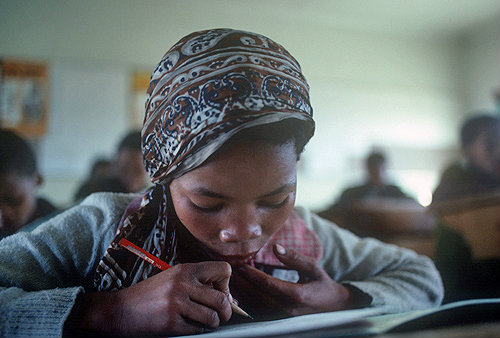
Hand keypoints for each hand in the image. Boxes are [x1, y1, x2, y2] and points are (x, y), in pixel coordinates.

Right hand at [66, 261, 232, 336]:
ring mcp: (177, 303)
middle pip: (222, 299)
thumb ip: (197, 283)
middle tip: (222, 315)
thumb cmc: (150, 294)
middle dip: (227, 311)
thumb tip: (228, 297)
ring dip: (214, 323)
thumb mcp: (173, 278)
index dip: (226, 284)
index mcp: (186, 269)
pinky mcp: (171, 322)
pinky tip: (188, 325)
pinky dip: (197, 330)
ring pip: (213, 317)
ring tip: (206, 322)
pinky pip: (197, 330)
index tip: (220, 293)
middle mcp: (183, 283)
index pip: (223, 269)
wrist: (120, 310)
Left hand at [235, 244, 351, 316]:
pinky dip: (247, 301)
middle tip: (229, 269)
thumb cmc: (322, 284)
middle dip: (242, 283)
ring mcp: (282, 318)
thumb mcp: (313, 268)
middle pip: (257, 296)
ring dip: (241, 293)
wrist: (333, 307)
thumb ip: (294, 258)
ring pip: (255, 306)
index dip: (252, 275)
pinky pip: (258, 312)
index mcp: (297, 295)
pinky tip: (239, 290)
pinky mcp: (278, 320)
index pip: (268, 285)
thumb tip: (276, 247)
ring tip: (230, 279)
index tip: (240, 265)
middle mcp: (288, 309)